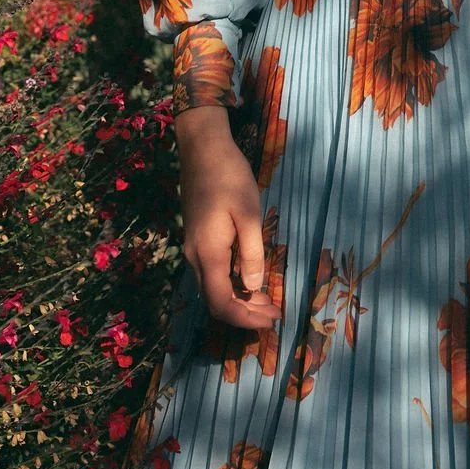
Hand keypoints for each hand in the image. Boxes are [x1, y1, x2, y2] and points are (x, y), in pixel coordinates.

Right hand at [174, 105, 281, 330]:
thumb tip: (253, 287)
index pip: (221, 304)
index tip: (272, 319)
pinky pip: (213, 272)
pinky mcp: (198, 238)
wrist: (203, 149)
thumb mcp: (248, 213)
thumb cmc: (229, 176)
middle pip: (215, 300)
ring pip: (213, 287)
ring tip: (268, 299)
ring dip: (240, 299)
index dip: (245, 319)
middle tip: (275, 313)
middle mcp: (196, 257)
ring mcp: (195, 247)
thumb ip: (251, 253)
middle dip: (245, 313)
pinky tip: (251, 277)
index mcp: (208, 254)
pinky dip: (232, 282)